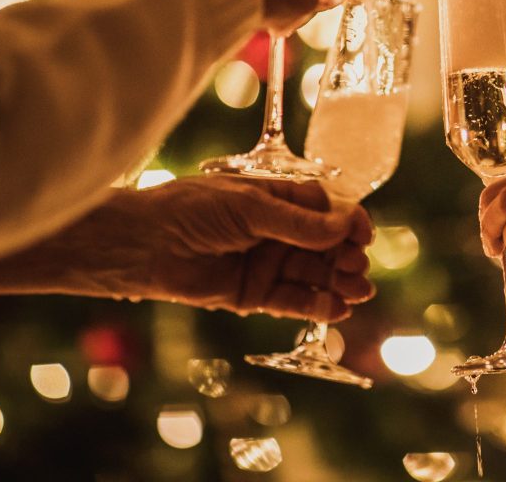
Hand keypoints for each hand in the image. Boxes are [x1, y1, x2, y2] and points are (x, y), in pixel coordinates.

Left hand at [0, 177, 374, 320]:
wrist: (142, 244)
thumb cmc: (191, 210)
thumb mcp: (250, 208)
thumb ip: (297, 223)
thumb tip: (344, 227)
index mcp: (276, 198)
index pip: (325, 208)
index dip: (347, 221)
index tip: (363, 234)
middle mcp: (275, 230)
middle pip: (325, 244)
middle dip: (346, 255)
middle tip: (358, 266)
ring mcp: (265, 262)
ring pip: (314, 274)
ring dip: (338, 282)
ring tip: (358, 291)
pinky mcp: (252, 294)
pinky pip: (293, 300)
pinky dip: (317, 305)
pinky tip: (337, 308)